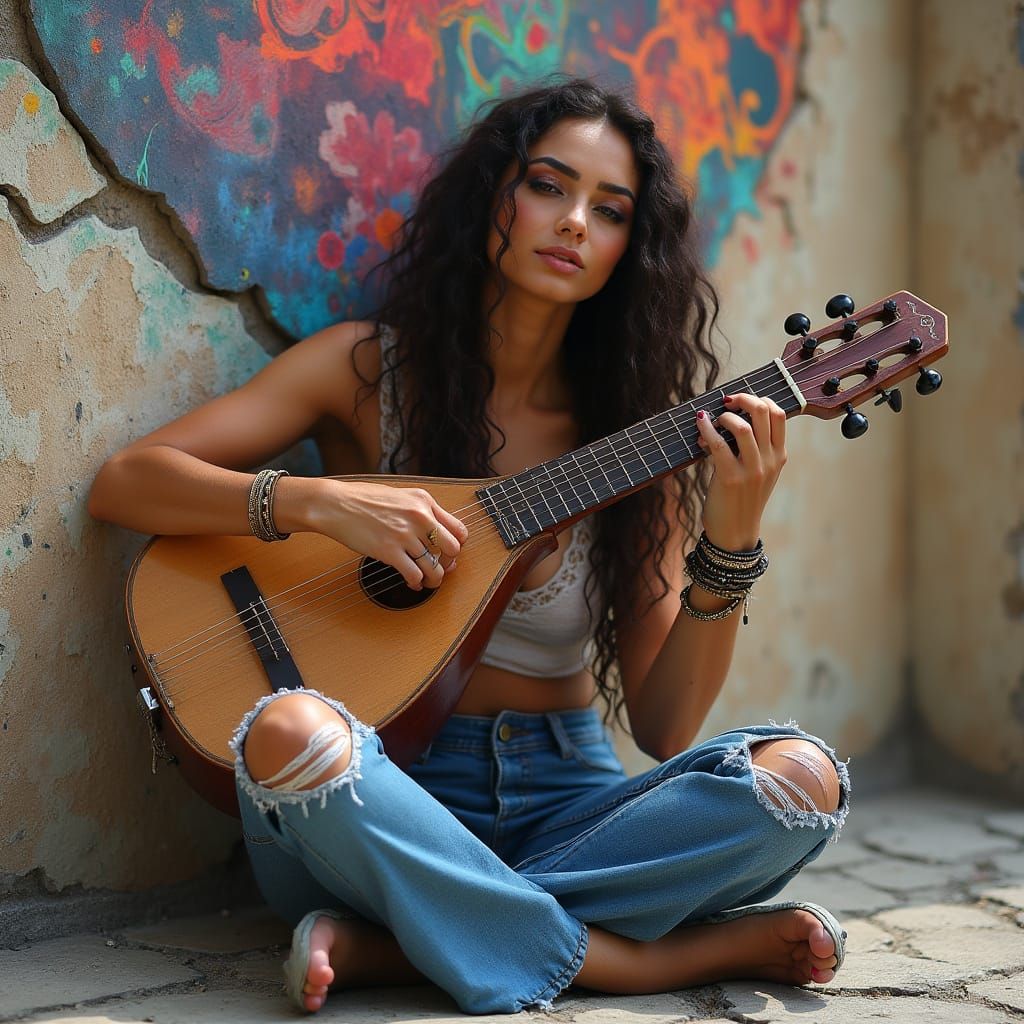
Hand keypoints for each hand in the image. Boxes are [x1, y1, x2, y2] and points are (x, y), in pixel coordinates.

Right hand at [302, 479, 467, 589]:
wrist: (335, 504)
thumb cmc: (363, 499)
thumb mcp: (400, 495)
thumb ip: (420, 511)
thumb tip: (436, 533)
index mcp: (424, 501)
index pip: (458, 529)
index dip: (457, 546)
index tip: (448, 553)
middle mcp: (419, 516)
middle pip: (453, 549)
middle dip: (448, 564)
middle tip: (439, 568)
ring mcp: (405, 534)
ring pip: (434, 567)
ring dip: (433, 580)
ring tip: (426, 581)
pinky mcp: (389, 551)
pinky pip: (414, 575)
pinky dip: (415, 583)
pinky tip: (411, 582)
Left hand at [694, 393, 786, 549]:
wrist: (735, 533)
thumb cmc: (741, 500)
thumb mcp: (758, 473)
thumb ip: (754, 449)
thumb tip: (729, 419)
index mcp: (779, 456)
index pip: (780, 414)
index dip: (760, 399)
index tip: (742, 401)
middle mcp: (770, 460)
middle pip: (763, 412)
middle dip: (742, 398)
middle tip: (725, 402)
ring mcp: (752, 470)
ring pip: (743, 426)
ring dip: (724, 417)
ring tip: (713, 421)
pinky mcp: (731, 478)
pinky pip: (718, 444)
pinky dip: (706, 429)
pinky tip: (700, 423)